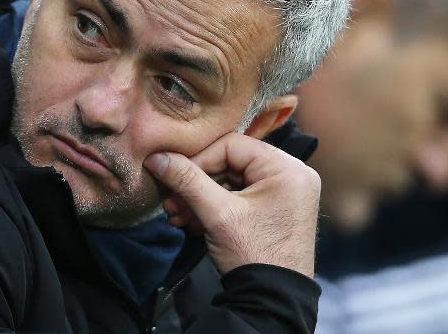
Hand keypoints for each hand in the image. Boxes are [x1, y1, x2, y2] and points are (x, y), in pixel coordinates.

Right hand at [143, 132, 319, 276]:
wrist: (272, 303)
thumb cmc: (253, 254)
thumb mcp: (217, 214)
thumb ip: (186, 180)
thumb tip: (157, 157)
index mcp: (287, 168)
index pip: (231, 145)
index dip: (198, 160)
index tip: (173, 175)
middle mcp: (291, 175)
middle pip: (229, 163)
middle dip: (195, 183)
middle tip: (170, 199)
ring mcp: (284, 194)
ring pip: (230, 182)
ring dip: (199, 197)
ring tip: (176, 215)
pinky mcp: (274, 211)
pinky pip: (238, 197)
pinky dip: (214, 207)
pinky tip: (191, 222)